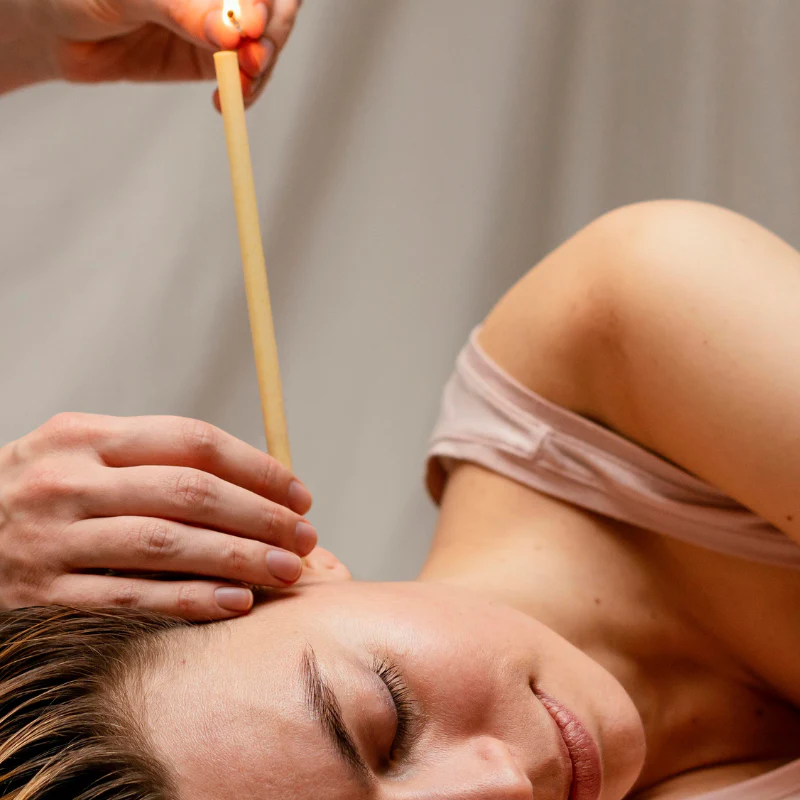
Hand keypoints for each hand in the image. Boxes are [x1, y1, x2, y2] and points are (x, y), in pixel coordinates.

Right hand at [0, 412, 317, 619]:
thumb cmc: (44, 499)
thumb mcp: (84, 458)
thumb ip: (155, 462)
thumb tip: (255, 483)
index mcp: (84, 435)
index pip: (191, 441)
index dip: (256, 467)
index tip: (298, 492)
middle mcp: (66, 480)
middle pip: (188, 492)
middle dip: (260, 516)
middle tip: (304, 537)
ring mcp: (51, 539)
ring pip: (166, 544)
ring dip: (238, 558)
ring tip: (287, 571)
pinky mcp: (41, 595)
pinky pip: (131, 598)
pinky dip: (190, 600)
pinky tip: (235, 603)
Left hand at [25, 0, 299, 105]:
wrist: (56, 29)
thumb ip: (181, 8)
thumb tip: (231, 30)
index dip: (262, 2)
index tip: (250, 26)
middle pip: (274, 8)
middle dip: (270, 37)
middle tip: (251, 63)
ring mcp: (220, 24)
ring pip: (266, 44)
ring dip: (261, 69)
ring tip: (240, 88)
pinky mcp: (212, 59)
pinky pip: (245, 78)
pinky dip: (245, 93)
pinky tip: (229, 101)